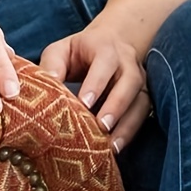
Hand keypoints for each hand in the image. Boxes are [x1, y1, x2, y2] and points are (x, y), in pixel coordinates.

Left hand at [38, 17, 149, 151]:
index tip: (84, 103)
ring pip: (141, 101)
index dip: (96, 83)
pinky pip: (143, 115)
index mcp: (106, 49)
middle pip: (129, 82)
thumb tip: (46, 87)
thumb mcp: (62, 50)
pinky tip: (117, 147)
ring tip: (111, 146)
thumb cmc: (80, 51)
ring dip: (128, 125)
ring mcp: (140, 81)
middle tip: (102, 127)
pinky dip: (132, 132)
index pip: (104, 63)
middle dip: (116, 105)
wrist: (113, 43)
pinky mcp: (144, 96)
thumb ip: (52, 65)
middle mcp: (128, 63)